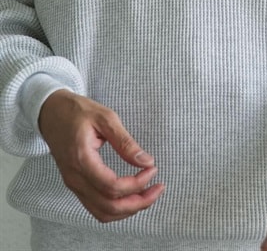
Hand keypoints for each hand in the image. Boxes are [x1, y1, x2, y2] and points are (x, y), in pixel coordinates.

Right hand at [38, 89, 164, 222]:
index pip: (111, 186)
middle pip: (108, 207)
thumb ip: (125, 142)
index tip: (153, 169)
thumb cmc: (77, 111)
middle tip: (158, 189)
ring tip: (149, 194)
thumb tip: (146, 161)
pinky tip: (132, 194)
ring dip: (128, 209)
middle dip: (137, 203)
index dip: (136, 183)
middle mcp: (75, 178)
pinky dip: (116, 207)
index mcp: (81, 159)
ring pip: (102, 212)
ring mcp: (73, 184)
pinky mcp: (76, 185)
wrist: (51, 113)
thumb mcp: (105, 118)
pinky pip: (96, 206)